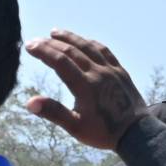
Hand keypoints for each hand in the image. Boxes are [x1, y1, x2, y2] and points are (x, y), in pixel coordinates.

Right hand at [24, 30, 147, 149]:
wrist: (136, 133)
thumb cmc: (103, 133)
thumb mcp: (75, 127)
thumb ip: (52, 112)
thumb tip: (29, 102)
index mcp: (85, 86)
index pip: (60, 62)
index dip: (43, 52)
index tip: (29, 45)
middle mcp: (98, 73)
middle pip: (71, 51)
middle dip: (51, 44)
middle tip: (35, 40)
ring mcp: (111, 70)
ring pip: (87, 47)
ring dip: (70, 38)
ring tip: (55, 32)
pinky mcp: (120, 71)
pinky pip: (103, 51)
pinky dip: (90, 43)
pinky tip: (83, 41)